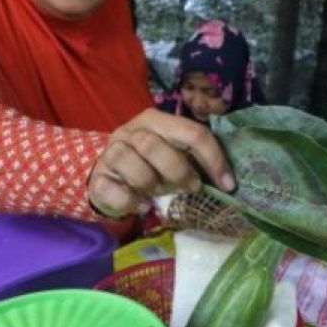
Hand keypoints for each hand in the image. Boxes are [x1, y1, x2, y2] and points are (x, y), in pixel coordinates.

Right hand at [87, 108, 234, 217]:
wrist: (108, 175)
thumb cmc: (149, 164)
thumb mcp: (172, 153)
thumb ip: (192, 158)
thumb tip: (226, 181)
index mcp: (156, 120)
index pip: (191, 132)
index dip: (213, 159)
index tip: (228, 185)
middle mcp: (131, 131)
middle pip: (153, 145)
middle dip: (178, 170)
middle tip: (192, 188)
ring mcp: (110, 153)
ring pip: (129, 162)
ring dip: (151, 183)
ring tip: (160, 195)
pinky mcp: (98, 179)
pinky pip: (112, 189)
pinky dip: (131, 201)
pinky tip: (143, 206)